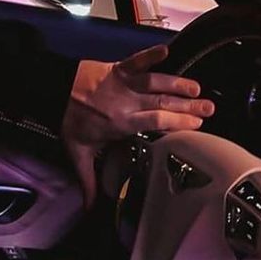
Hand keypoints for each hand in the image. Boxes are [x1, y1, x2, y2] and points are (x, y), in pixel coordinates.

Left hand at [61, 44, 214, 206]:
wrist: (50, 90)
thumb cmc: (67, 121)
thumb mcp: (78, 155)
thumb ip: (88, 182)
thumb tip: (89, 209)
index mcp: (120, 123)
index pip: (155, 122)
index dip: (177, 123)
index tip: (197, 126)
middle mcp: (125, 102)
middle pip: (161, 103)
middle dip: (187, 107)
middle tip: (209, 109)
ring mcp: (121, 83)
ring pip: (154, 82)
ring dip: (177, 83)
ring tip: (197, 89)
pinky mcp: (116, 68)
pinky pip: (136, 60)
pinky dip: (150, 55)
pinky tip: (166, 50)